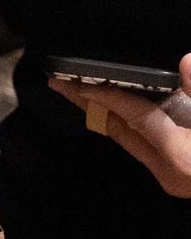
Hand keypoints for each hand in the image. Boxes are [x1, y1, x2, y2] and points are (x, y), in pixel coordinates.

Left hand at [49, 54, 190, 198]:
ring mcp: (170, 178)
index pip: (134, 118)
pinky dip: (127, 123)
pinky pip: (142, 144)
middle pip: (119, 130)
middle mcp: (167, 172)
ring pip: (128, 139)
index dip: (107, 96)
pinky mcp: (175, 176)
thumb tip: (185, 61)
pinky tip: (118, 107)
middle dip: (89, 104)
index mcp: (180, 157)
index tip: (78, 81)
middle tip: (61, 82)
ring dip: (105, 113)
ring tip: (79, 90)